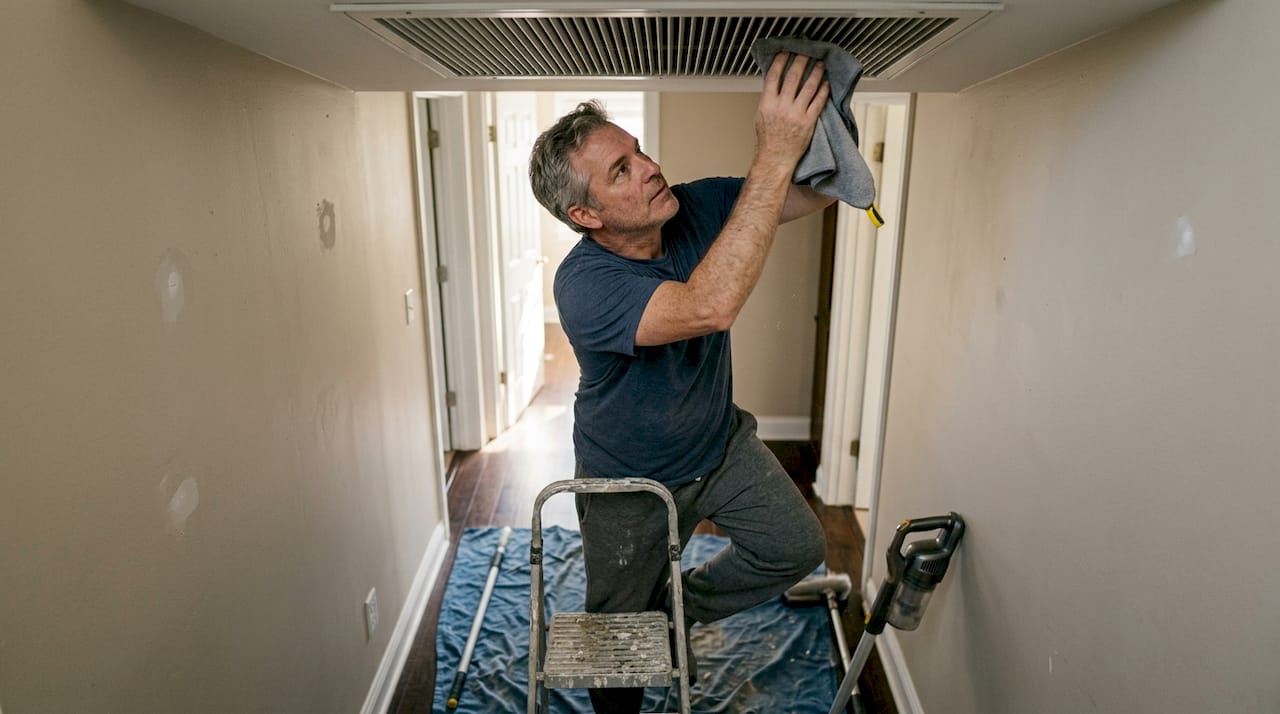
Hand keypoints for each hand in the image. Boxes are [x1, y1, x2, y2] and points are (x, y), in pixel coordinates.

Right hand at [754, 53, 828, 171]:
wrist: (775, 158)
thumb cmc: (768, 140)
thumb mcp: (760, 116)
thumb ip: (768, 99)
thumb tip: (774, 83)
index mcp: (768, 104)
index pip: (774, 76)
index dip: (780, 61)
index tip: (785, 52)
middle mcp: (782, 107)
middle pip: (793, 77)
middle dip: (801, 61)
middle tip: (806, 52)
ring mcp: (797, 114)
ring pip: (809, 87)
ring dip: (816, 73)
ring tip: (820, 65)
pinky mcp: (809, 121)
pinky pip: (818, 102)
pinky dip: (823, 91)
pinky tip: (826, 83)